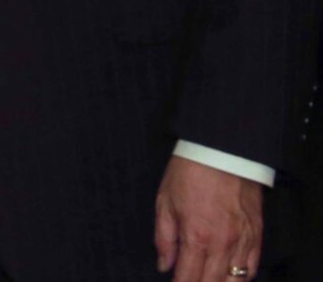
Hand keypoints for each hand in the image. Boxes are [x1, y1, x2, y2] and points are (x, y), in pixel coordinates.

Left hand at [154, 156, 261, 281]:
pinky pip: (253, 266)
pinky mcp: (257, 235)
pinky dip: (243, 277)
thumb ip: (163, 238)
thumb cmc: (188, 173)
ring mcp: (242, 241)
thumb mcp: (164, 202)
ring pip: (235, 281)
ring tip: (209, 281)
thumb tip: (163, 266)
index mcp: (195, 237)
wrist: (222, 151)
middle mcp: (222, 244)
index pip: (188, 277)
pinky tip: (232, 278)